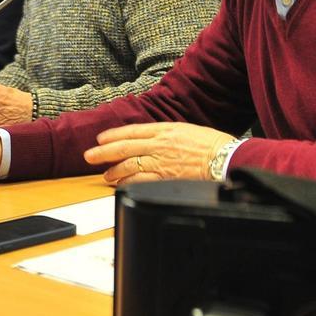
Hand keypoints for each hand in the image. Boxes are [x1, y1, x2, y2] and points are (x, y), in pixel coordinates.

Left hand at [82, 122, 232, 184]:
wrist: (226, 158)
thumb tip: (153, 140)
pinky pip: (140, 181)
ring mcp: (160, 162)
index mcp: (165, 129)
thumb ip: (167, 135)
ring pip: (128, 166)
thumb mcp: (187, 130)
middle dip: (103, 152)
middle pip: (123, 148)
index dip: (113, 135)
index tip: (101, 138)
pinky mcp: (165, 178)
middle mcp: (159, 144)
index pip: (132, 131)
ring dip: (114, 171)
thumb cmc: (213, 145)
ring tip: (106, 175)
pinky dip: (127, 183)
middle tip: (90, 156)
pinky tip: (120, 185)